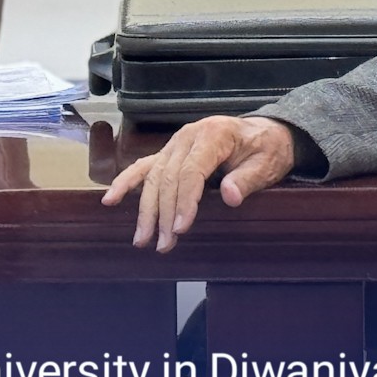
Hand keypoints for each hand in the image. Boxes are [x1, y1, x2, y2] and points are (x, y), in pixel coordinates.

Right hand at [99, 115, 295, 251]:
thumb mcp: (267, 163)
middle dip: (164, 213)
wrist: (264, 132)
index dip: (185, 201)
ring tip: (142, 239)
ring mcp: (175, 144)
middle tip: (164, 245)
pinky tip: (110, 200)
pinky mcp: (169, 153)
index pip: (192, 171)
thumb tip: (229, 197)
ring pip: (153, 177)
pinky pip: (144, 167)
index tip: (181, 229)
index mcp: (213, 135)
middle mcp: (188, 136)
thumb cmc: (266, 148)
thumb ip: (247, 179)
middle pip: (169, 177)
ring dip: (146, 209)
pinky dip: (126, 183)